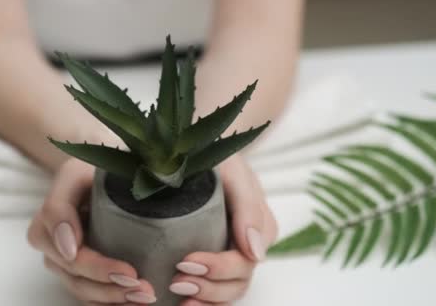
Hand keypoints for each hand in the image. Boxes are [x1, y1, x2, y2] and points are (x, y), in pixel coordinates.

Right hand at [27, 158, 156, 304]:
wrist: (97, 164)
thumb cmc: (89, 168)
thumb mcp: (74, 172)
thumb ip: (60, 206)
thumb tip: (68, 249)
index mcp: (48, 222)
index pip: (70, 254)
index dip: (98, 268)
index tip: (130, 273)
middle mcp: (52, 246)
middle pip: (78, 278)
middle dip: (111, 289)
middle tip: (145, 290)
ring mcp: (64, 261)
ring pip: (84, 291)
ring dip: (114, 300)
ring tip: (145, 298)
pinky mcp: (80, 270)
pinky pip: (91, 295)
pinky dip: (112, 303)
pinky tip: (135, 303)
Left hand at [170, 154, 277, 304]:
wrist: (200, 145)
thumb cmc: (220, 154)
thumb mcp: (234, 171)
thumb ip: (249, 208)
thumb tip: (257, 253)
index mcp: (259, 228)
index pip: (244, 262)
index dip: (217, 268)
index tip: (186, 261)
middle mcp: (248, 246)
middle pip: (237, 284)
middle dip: (209, 289)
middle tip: (176, 282)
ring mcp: (231, 253)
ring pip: (227, 293)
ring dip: (205, 301)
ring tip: (176, 297)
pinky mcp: (213, 256)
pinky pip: (214, 290)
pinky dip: (202, 301)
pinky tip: (180, 303)